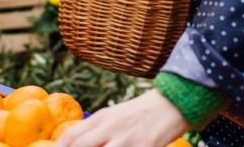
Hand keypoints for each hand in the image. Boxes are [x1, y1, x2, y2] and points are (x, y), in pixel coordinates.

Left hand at [53, 89, 188, 146]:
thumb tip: (75, 142)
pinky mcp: (145, 146)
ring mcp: (127, 139)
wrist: (172, 102)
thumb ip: (97, 129)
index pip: (71, 136)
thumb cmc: (142, 113)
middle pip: (81, 146)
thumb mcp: (116, 115)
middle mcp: (110, 127)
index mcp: (102, 119)